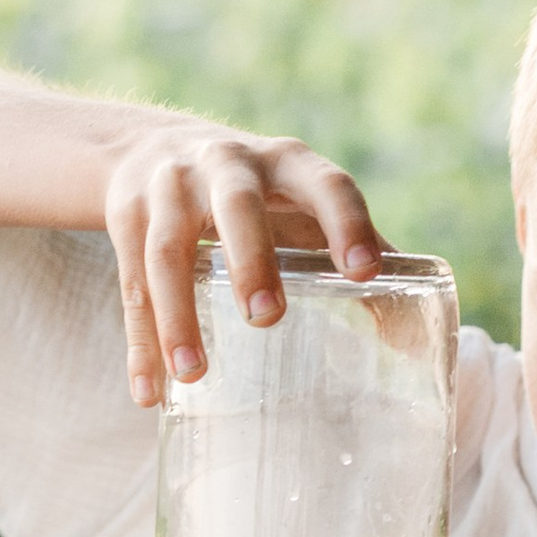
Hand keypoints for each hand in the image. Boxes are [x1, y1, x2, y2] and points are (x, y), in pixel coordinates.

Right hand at [104, 114, 383, 406]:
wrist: (151, 145)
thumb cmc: (258, 196)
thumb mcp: (302, 208)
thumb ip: (355, 257)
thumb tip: (412, 342)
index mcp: (289, 164)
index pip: (327, 185)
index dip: (347, 224)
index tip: (365, 274)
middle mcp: (227, 164)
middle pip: (236, 208)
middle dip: (251, 260)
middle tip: (266, 318)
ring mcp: (169, 186)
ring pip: (167, 250)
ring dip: (177, 313)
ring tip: (195, 373)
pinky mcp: (124, 213)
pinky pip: (128, 281)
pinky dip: (138, 340)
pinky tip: (150, 391)